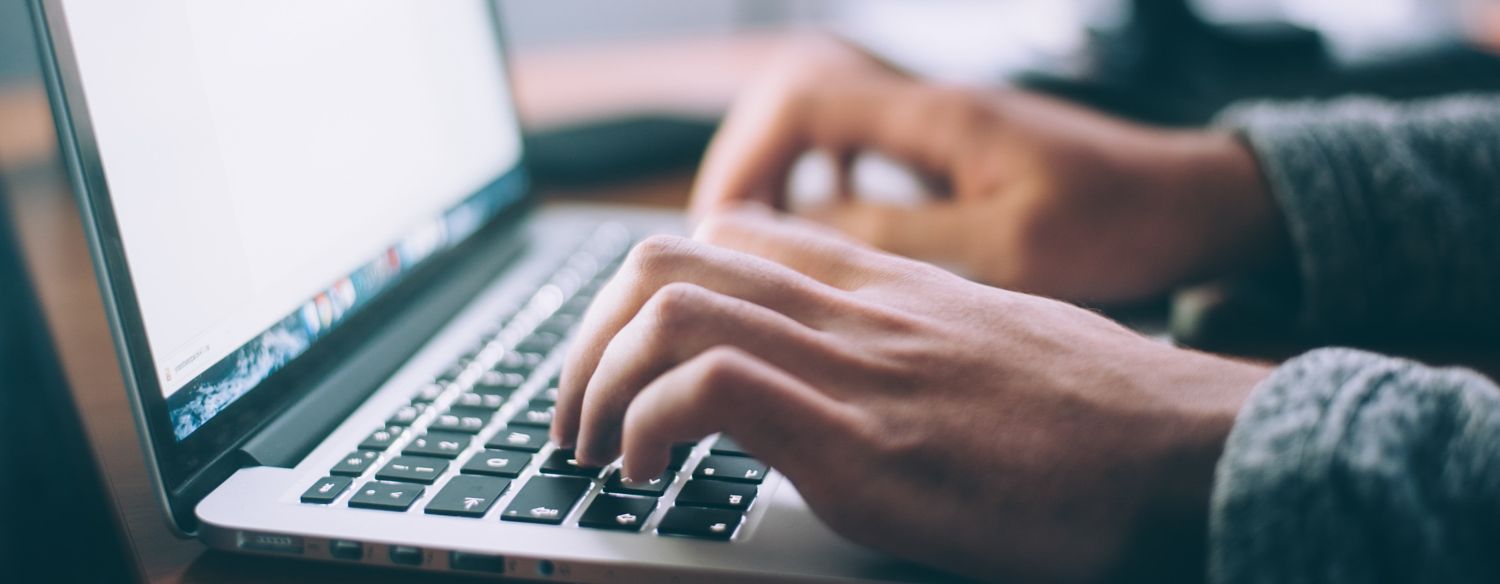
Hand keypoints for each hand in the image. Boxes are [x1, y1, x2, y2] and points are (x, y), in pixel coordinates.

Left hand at [554, 207, 1271, 581]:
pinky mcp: (865, 445)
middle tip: (576, 413)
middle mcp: (856, 310)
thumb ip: (908, 338)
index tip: (626, 359)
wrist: (1189, 450)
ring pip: (670, 309)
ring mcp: (857, 369)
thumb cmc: (1102, 413)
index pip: (728, 236)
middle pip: (669, 260)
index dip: (646, 291)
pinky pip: (712, 390)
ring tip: (593, 449)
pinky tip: (648, 474)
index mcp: (882, 286)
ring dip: (596, 383)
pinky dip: (648, 426)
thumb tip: (855, 373)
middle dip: (589, 338)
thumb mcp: (990, 343)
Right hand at [691, 37, 1284, 303]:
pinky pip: (861, 148)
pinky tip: (827, 230)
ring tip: (760, 240)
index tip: (722, 227)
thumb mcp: (1008, 248)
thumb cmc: (1120, 223)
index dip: (745, 159)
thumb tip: (804, 233)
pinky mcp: (955, 150)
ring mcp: (941, 124)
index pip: (802, 101)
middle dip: (748, 167)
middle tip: (725, 242)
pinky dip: (826, 182)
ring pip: (824, 125)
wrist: (1195, 203)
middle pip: (797, 103)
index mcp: (937, 117)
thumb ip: (902, 236)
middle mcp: (930, 107)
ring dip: (782, 174)